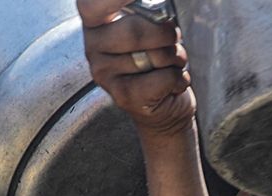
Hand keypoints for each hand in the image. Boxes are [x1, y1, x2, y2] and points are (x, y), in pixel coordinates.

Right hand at [78, 0, 194, 137]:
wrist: (161, 108)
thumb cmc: (155, 61)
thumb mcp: (147, 26)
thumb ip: (146, 11)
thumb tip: (160, 10)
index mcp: (95, 22)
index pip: (92, 4)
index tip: (141, 3)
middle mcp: (93, 46)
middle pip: (135, 29)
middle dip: (166, 35)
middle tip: (171, 41)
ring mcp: (104, 73)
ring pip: (155, 55)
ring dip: (175, 59)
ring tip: (169, 65)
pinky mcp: (123, 96)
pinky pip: (164, 78)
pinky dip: (178, 79)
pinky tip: (171, 84)